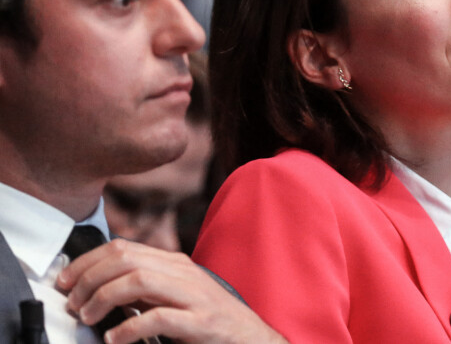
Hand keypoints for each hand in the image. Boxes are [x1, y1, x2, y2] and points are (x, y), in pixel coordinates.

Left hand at [57, 238, 287, 343]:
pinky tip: (114, 338)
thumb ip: (147, 287)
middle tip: (72, 302)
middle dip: (89, 278)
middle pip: (126, 259)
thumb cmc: (209, 318)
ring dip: (104, 298)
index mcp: (174, 262)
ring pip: (139, 280)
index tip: (67, 280)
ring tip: (88, 316)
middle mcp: (182, 272)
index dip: (89, 261)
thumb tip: (101, 288)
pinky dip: (130, 327)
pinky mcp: (201, 322)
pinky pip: (159, 318)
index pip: (124, 247)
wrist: (251, 338)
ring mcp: (193, 295)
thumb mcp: (176, 294)